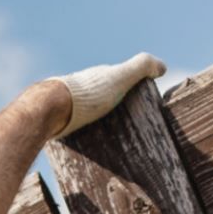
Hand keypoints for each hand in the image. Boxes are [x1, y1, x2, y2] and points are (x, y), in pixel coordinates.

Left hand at [49, 52, 166, 137]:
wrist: (50, 110)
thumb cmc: (88, 95)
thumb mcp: (120, 77)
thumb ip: (141, 67)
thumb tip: (162, 65)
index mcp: (97, 78)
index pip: (117, 82)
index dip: (129, 92)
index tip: (140, 109)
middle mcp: (81, 88)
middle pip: (101, 100)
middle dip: (113, 111)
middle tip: (127, 131)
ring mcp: (67, 104)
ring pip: (86, 114)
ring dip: (97, 124)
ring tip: (110, 143)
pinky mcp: (58, 122)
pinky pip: (74, 129)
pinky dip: (83, 134)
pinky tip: (89, 148)